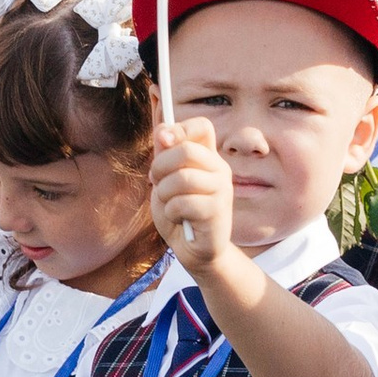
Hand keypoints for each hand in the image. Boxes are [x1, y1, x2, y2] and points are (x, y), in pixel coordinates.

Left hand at [149, 119, 233, 269]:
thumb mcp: (164, 180)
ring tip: (169, 203)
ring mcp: (222, 189)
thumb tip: (163, 130)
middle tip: (156, 181)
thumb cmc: (178, 212)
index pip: (202, 126)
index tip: (164, 142)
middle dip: (160, 166)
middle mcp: (220, 168)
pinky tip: (179, 219)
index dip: (180, 129)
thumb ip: (164, 155)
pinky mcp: (217, 211)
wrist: (192, 251)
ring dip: (164, 193)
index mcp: (208, 157)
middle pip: (186, 149)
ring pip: (182, 178)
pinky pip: (182, 203)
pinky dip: (171, 212)